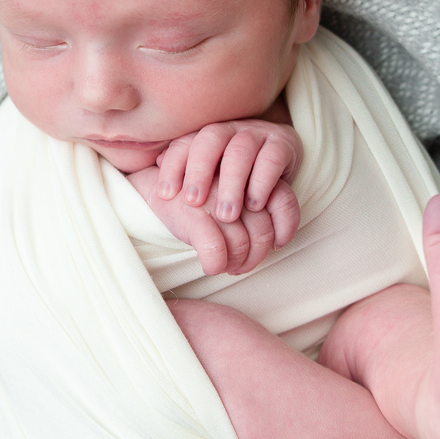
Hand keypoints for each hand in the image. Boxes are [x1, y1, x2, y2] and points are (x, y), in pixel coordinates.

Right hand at [128, 166, 289, 274]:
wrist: (156, 185)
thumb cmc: (203, 196)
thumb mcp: (234, 193)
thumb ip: (258, 206)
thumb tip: (277, 243)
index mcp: (250, 172)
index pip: (283, 202)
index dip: (284, 230)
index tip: (276, 245)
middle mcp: (234, 182)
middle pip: (263, 230)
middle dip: (256, 256)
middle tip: (243, 265)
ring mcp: (213, 198)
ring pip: (241, 245)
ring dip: (236, 264)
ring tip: (228, 266)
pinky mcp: (192, 214)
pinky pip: (216, 252)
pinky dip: (216, 266)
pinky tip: (210, 266)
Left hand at [152, 118, 301, 250]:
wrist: (276, 163)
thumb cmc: (233, 175)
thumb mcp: (209, 176)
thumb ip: (185, 176)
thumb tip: (159, 184)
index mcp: (206, 134)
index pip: (184, 143)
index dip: (172, 167)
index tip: (166, 195)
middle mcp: (230, 128)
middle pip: (210, 140)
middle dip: (199, 172)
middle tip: (194, 203)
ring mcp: (257, 133)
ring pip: (240, 151)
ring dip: (231, 184)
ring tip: (226, 216)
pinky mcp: (283, 143)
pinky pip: (272, 159)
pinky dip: (262, 184)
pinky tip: (255, 206)